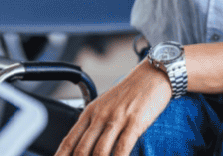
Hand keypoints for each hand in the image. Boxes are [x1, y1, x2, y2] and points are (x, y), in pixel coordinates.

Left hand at [56, 61, 172, 155]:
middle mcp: (100, 116)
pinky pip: (122, 148)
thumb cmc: (130, 91)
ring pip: (100, 152)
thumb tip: (84, 147)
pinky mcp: (135, 122)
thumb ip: (93, 124)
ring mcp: (117, 119)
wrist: (153, 74)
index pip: (69, 141)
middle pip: (82, 150)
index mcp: (89, 112)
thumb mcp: (105, 104)